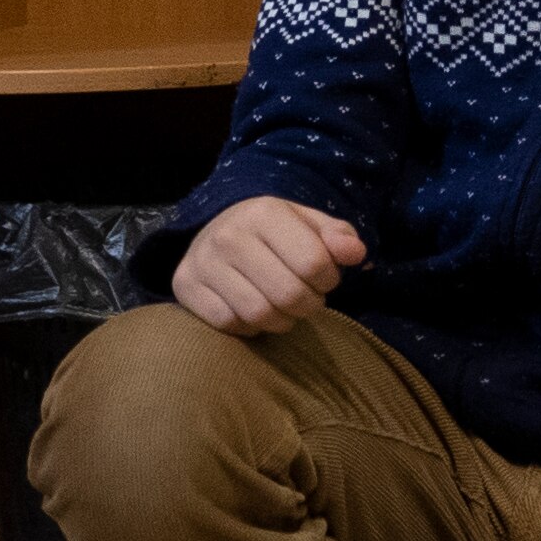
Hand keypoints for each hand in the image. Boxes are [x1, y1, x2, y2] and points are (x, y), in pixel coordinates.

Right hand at [171, 196, 367, 337]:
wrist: (217, 230)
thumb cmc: (275, 233)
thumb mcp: (309, 225)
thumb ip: (338, 237)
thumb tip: (356, 254)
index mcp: (264, 212)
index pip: (314, 263)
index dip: (329, 280)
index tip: (325, 279)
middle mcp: (228, 234)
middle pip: (288, 294)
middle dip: (309, 305)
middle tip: (308, 299)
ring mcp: (202, 261)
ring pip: (259, 314)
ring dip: (282, 320)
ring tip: (285, 309)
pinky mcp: (184, 286)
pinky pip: (230, 324)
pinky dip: (250, 327)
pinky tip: (255, 313)